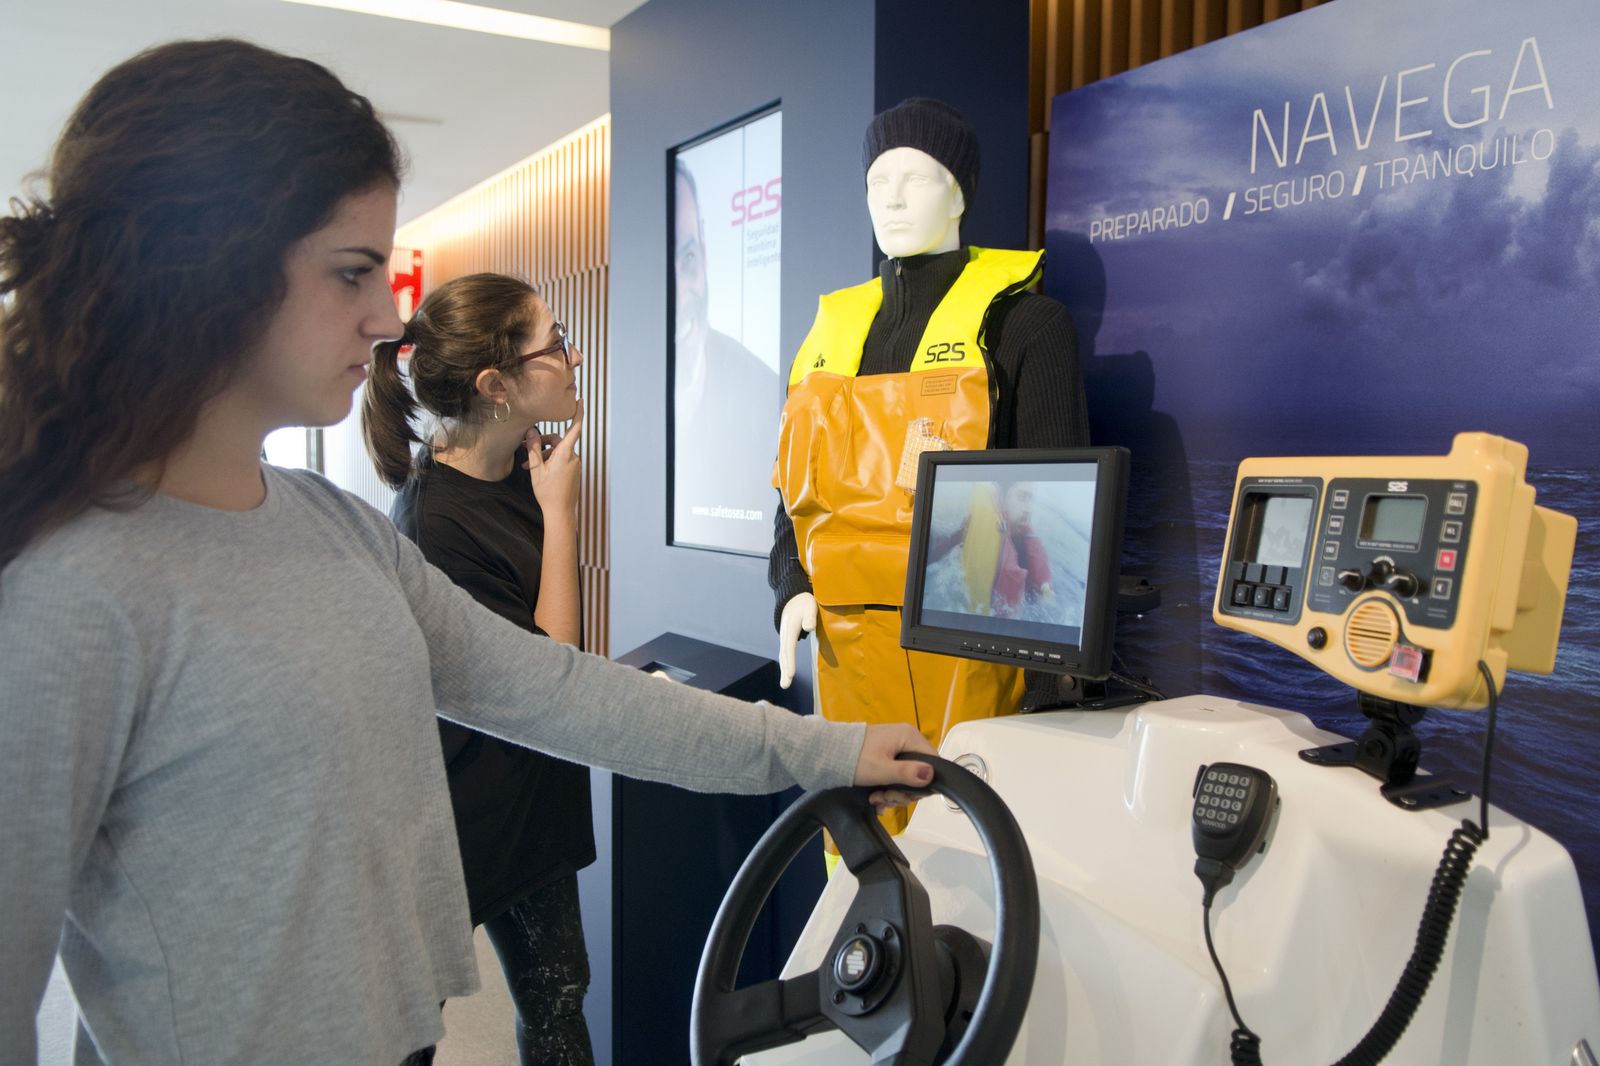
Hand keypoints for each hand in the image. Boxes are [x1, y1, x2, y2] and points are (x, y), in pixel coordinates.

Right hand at [524, 401, 581, 516]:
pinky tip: (538, 471)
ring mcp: (574, 465)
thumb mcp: (536, 469)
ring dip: (543, 455)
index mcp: (566, 454)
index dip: (578, 413)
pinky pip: (561, 460)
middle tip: (525, 451)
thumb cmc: (548, 492)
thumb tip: (532, 431)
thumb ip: (534, 448)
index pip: (574, 428)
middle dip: (541, 444)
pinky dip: (550, 462)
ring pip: (558, 452)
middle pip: (558, 441)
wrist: (561, 513)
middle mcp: (573, 457)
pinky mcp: (573, 471)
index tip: (581, 401)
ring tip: (528, 467)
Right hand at [777, 592, 817, 688]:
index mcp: (790, 629)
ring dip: (785, 670)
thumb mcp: (810, 606)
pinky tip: (788, 672)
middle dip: (785, 670)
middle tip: (785, 685)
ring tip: (785, 684)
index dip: (791, 661)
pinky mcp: (787, 638)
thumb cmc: (804, 602)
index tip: (791, 674)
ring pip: (784, 655)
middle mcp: (785, 635)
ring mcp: (785, 637)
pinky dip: (786, 664)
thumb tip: (808, 628)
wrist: (793, 596)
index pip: (790, 648)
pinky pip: (786, 653)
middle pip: (784, 655)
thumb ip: (810, 616)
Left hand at [853, 723, 936, 810]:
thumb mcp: (881, 769)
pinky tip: (874, 797)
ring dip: (892, 794)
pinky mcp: (885, 756)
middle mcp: (906, 740)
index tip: (906, 794)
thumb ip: (907, 773)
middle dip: (902, 791)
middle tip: (886, 798)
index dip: (924, 783)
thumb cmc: (854, 758)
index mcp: (909, 737)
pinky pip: (895, 776)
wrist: (827, 752)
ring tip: (875, 798)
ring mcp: (895, 748)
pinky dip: (886, 789)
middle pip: (919, 773)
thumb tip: (931, 775)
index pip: (933, 762)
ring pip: (906, 778)